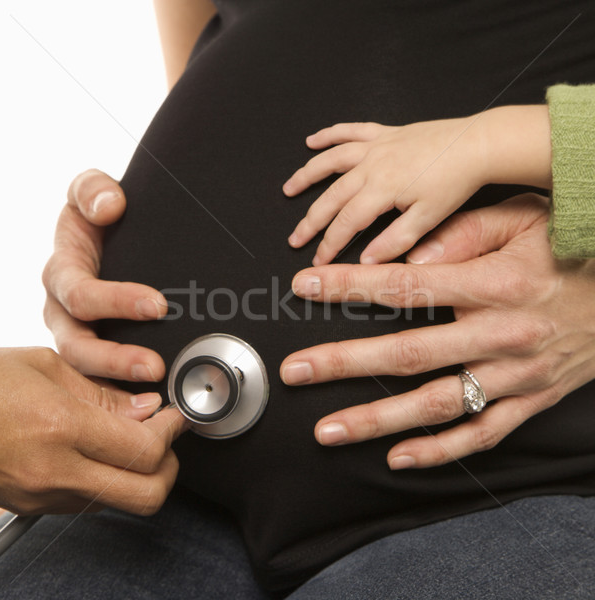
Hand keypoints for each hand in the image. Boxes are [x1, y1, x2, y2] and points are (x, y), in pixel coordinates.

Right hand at [0, 347, 187, 515]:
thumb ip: (104, 393)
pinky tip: (103, 453)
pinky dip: (111, 481)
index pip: (146, 449)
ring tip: (134, 439)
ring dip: (142, 474)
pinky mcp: (34, 507)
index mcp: (61, 428)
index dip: (172, 430)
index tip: (175, 414)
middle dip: (169, 465)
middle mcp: (55, 471)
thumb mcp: (47, 367)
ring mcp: (44, 496)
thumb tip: (146, 408)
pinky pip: (91, 502)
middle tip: (165, 435)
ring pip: (121, 503)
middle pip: (146, 494)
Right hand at [43, 169, 166, 380]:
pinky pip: (100, 381)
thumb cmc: (95, 218)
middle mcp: (64, 312)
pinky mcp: (93, 354)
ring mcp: (77, 336)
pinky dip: (122, 395)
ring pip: (87, 372)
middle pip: (79, 346)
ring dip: (121, 383)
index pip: (81, 295)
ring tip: (157, 391)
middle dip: (117, 359)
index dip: (117, 302)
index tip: (158, 304)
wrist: (104, 236)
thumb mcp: (89, 192)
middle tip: (155, 366)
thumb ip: (92, 190)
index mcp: (62, 275)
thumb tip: (109, 204)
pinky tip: (151, 404)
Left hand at [280, 194, 594, 467]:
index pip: (405, 286)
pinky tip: (397, 456)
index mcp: (495, 284)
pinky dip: (439, 450)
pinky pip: (482, 435)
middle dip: (343, 362)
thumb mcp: (524, 220)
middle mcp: (502, 334)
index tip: (305, 286)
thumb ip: (463, 233)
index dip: (348, 287)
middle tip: (294, 371)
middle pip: (408, 354)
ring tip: (327, 429)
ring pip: (436, 404)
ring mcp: (516, 376)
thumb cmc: (569, 251)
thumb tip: (408, 253)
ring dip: (377, 419)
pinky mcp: (531, 402)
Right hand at [283, 106, 550, 264]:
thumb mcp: (427, 219)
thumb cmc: (456, 183)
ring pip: (331, 161)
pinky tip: (311, 141)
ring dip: (307, 175)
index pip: (345, 223)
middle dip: (310, 220)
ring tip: (288, 189)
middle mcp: (371, 165)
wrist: (477, 145)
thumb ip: (394, 241)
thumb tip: (366, 262)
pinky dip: (329, 135)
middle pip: (331, 196)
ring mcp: (375, 146)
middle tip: (294, 238)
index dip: (328, 245)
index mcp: (381, 189)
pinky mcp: (384, 133)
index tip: (317, 261)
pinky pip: (350, 131)